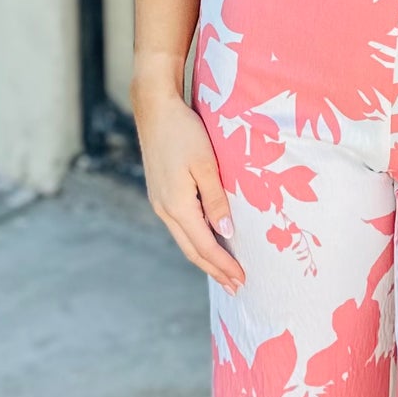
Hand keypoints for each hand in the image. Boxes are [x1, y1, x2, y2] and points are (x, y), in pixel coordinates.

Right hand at [136, 82, 244, 290]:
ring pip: (185, 239)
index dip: (224, 265)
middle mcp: (165, 210)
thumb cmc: (184, 132)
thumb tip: (225, 232)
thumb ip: (216, 201)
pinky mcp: (160, 193)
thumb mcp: (207, 165)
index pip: (205, 246)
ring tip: (223, 272)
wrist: (155, 109)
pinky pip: (180, 226)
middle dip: (214, 270)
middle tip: (236, 287)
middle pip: (192, 250)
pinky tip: (206, 242)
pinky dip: (196, 240)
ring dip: (205, 258)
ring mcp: (159, 202)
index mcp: (177, 205)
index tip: (242, 279)